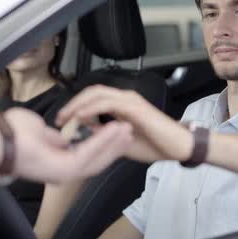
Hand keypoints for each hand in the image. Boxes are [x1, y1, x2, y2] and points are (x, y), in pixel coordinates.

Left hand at [0, 108, 132, 182]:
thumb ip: (53, 136)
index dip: (102, 144)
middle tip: (129, 131)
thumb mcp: (38, 129)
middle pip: (97, 160)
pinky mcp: (65, 168)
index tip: (114, 131)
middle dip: (114, 145)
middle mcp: (62, 170)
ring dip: (113, 141)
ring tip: (127, 128)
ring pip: (97, 157)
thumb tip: (60, 136)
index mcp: (56, 162)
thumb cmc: (10, 133)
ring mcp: (64, 171)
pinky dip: (104, 139)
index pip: (86, 155)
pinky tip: (115, 128)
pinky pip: (90, 152)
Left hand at [56, 85, 192, 161]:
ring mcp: (130, 100)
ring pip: (97, 94)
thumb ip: (104, 132)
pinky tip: (80, 118)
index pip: (94, 97)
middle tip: (59, 118)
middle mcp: (125, 98)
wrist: (178, 146)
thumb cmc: (155, 145)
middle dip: (73, 103)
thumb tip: (85, 129)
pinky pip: (107, 103)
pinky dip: (91, 108)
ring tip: (65, 117)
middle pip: (92, 91)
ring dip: (78, 105)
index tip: (63, 121)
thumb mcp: (122, 140)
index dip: (76, 106)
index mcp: (122, 104)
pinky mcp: (135, 108)